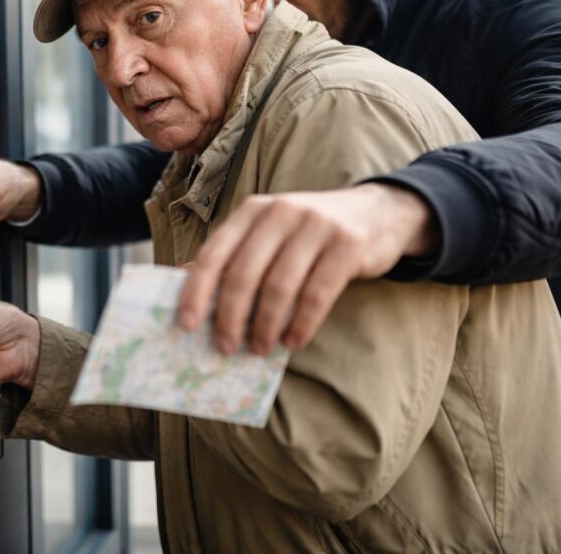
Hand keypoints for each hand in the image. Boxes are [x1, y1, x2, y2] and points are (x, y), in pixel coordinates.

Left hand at [179, 183, 437, 353]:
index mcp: (252, 211)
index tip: (186, 325)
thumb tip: (184, 282)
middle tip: (225, 347)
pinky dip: (301, 323)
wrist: (376, 214)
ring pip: (280, 286)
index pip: (214, 253)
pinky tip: (292, 341)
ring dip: (265, 325)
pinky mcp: (347, 245)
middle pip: (244, 273)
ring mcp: (316, 226)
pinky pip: (318, 293)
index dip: (197, 291)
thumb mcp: (268, 233)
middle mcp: (280, 212)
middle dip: (230, 316)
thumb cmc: (308, 233)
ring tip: (259, 349)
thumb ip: (233, 254)